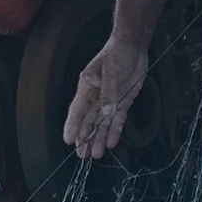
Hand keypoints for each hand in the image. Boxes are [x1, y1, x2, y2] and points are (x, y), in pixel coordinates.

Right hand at [63, 34, 148, 157]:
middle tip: (82, 155)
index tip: (69, 140)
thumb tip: (106, 112)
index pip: (78, 110)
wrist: (133, 46)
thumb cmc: (117, 54)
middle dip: (85, 138)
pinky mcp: (122, 101)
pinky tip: (112, 142)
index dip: (73, 126)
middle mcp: (96, 97)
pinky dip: (114, 131)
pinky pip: (117, 119)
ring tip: (96, 155)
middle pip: (89, 121)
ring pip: (102, 123)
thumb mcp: (112, 72)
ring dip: (99, 138)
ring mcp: (109, 100)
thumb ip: (109, 94)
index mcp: (87, 87)